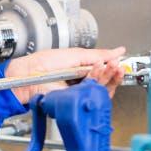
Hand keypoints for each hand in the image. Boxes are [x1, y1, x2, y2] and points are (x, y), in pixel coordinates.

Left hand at [4, 46, 126, 103]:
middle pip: (106, 81)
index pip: (104, 70)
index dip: (113, 65)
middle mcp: (82, 82)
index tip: (120, 59)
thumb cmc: (44, 64)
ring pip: (102, 89)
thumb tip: (118, 51)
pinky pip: (93, 94)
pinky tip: (98, 71)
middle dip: (113, 72)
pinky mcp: (77, 100)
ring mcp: (80, 92)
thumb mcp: (75, 54)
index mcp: (82, 70)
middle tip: (118, 65)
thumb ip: (97, 54)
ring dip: (108, 76)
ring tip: (109, 66)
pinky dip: (98, 81)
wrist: (30, 74)